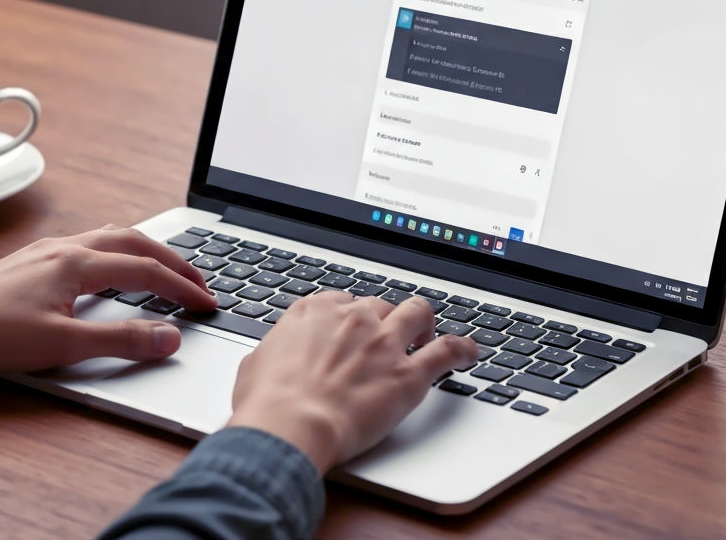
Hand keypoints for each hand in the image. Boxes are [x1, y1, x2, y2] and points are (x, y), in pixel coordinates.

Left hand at [0, 226, 217, 374]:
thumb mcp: (62, 345)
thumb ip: (121, 340)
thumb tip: (169, 338)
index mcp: (77, 262)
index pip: (147, 272)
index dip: (183, 289)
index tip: (208, 304)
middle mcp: (64, 247)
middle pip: (135, 242)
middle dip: (173, 260)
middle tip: (199, 282)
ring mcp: (47, 250)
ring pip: (111, 237)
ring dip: (146, 251)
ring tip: (167, 269)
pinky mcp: (32, 260)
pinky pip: (89, 243)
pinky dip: (118, 252)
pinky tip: (113, 270)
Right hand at [226, 291, 478, 472]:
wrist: (290, 425)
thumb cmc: (267, 402)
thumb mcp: (256, 363)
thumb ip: (275, 351)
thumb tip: (275, 358)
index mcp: (314, 311)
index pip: (342, 300)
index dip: (350, 315)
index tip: (352, 327)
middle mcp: (352, 318)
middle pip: (379, 305)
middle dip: (384, 319)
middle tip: (386, 337)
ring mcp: (384, 343)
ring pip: (417, 313)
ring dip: (423, 322)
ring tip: (427, 334)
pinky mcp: (408, 374)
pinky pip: (448, 351)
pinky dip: (462, 350)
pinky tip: (469, 353)